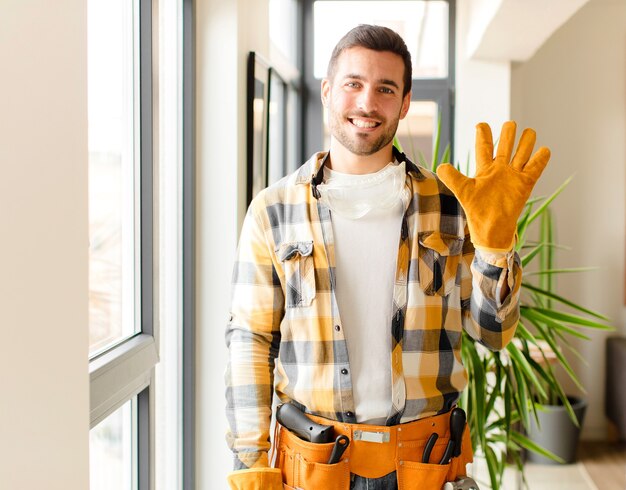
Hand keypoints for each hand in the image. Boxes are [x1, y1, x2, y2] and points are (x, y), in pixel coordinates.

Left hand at [436, 121, 550, 252]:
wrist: (491, 229)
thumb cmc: (476, 211)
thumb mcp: (463, 191)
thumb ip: (453, 177)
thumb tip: (440, 166)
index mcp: (485, 169)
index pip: (484, 147)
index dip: (483, 135)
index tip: (481, 124)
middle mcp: (500, 169)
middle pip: (506, 145)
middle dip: (508, 134)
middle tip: (510, 124)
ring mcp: (514, 176)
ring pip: (522, 152)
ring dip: (526, 141)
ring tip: (528, 131)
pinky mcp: (525, 184)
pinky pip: (535, 168)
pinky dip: (541, 158)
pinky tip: (544, 150)